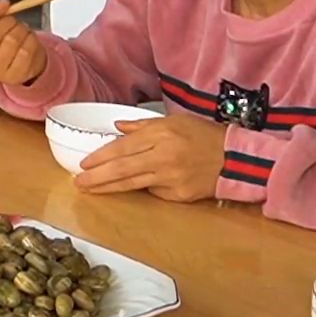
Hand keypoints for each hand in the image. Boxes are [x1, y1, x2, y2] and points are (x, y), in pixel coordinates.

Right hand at [0, 0, 46, 84]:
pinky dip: (30, 40)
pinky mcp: (14, 77)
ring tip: (20, 31)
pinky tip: (27, 41)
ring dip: (21, 29)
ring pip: (11, 40)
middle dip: (7, 20)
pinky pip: (25, 51)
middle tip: (13, 20)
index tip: (4, 3)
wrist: (19, 63)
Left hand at [76, 114, 224, 201]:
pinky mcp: (180, 195)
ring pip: (132, 184)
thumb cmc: (205, 135)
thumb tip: (118, 127)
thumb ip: (143, 125)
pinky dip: (142, 188)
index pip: (122, 147)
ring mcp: (171, 179)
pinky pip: (154, 192)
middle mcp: (163, 157)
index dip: (100, 156)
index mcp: (161, 135)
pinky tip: (133, 187)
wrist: (237, 159)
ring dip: (108, 187)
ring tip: (90, 189)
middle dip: (96, 176)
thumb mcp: (175, 121)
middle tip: (78, 181)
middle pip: (122, 169)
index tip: (84, 163)